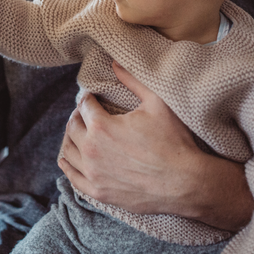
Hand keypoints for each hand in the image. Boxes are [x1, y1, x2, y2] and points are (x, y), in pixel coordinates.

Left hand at [59, 61, 253, 230]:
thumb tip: (115, 62)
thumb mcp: (157, 103)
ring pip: (68, 151)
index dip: (88, 98)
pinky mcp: (98, 192)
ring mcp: (93, 173)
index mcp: (102, 126)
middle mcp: (91, 150)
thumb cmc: (174, 142)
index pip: (85, 106)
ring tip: (78, 132)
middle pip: (72, 127)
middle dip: (78, 116)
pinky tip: (67, 159)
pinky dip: (67, 165)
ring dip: (70, 138)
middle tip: (85, 113)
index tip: (93, 97)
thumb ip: (133, 81)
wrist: (185, 183)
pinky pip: (73, 177)